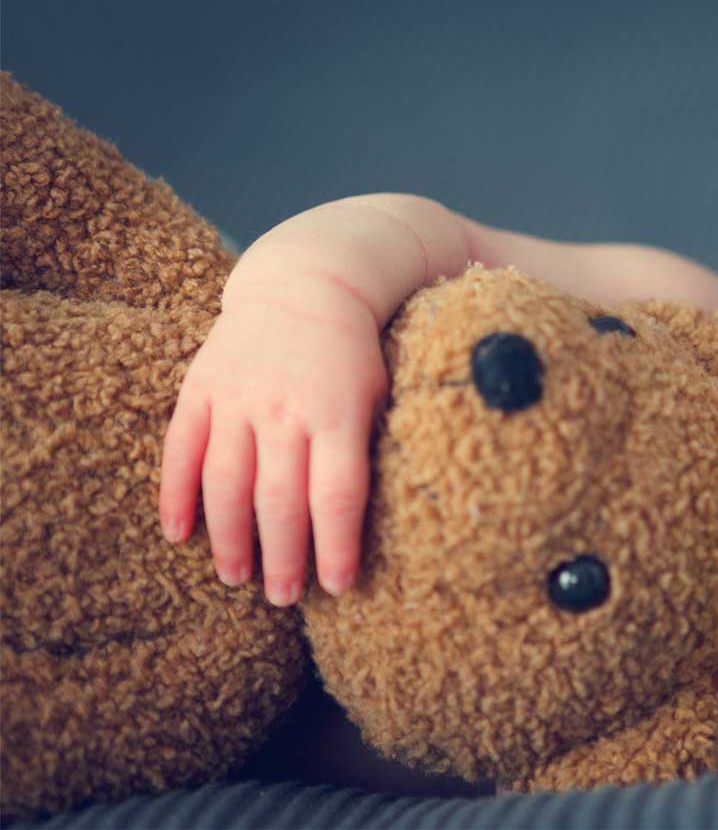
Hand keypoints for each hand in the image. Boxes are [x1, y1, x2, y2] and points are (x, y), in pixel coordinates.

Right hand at [159, 283, 387, 604]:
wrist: (307, 283)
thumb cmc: (354, 354)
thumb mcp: (377, 396)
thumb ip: (367, 452)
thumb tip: (366, 524)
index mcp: (337, 414)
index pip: (336, 495)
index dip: (335, 546)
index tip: (337, 587)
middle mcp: (284, 409)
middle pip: (279, 499)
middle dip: (282, 556)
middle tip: (284, 598)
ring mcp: (238, 399)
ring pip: (227, 482)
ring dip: (229, 538)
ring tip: (237, 579)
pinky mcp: (201, 388)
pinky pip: (182, 449)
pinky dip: (176, 495)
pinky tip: (179, 534)